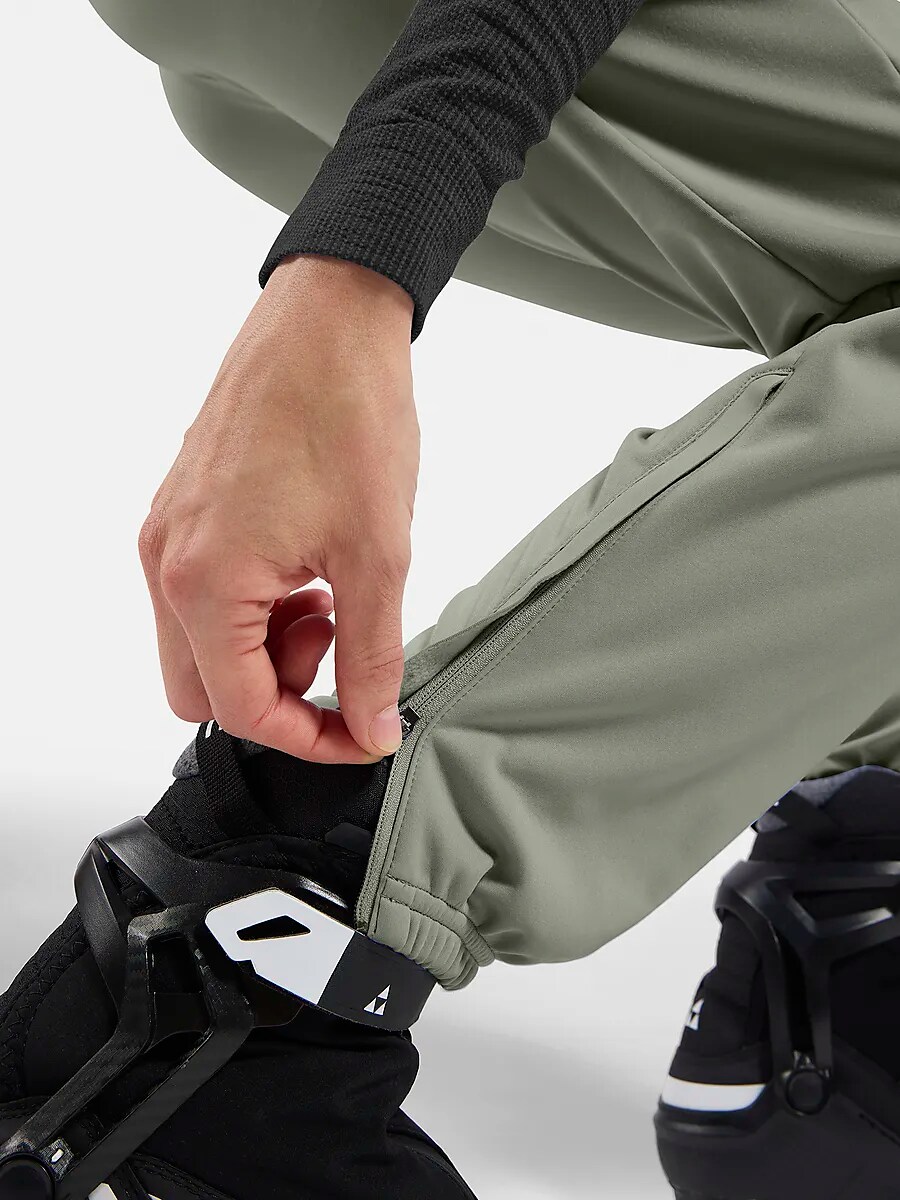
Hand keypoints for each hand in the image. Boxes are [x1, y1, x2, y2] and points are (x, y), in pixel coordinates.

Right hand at [138, 254, 417, 762]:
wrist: (328, 320)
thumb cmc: (348, 413)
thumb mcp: (378, 555)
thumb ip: (373, 657)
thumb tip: (372, 725)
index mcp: (205, 581)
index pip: (241, 709)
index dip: (309, 738)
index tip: (360, 731)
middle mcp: (168, 561)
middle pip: (204, 689)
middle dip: (279, 688)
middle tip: (338, 640)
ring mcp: (168, 532)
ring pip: (201, 643)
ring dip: (268, 643)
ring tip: (329, 589)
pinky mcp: (183, 509)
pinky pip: (204, 592)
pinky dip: (255, 603)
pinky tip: (308, 563)